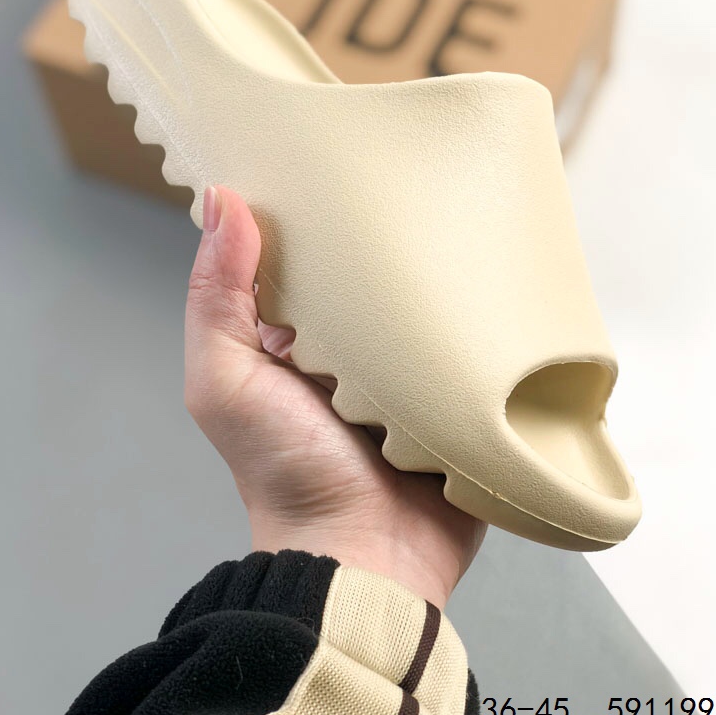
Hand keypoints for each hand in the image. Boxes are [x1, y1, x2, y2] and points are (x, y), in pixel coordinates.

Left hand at [184, 186, 486, 607]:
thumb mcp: (227, 378)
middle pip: (369, 277)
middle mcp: (351, 351)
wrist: (365, 556)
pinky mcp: (457, 394)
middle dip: (383, 237)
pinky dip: (481, 317)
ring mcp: (408, 372)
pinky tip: (498, 272)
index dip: (308, 213)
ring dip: (439, 274)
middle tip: (410, 175)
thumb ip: (217, 297)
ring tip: (461, 213)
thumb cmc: (284, 471)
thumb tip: (220, 200)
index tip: (329, 158)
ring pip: (425, 303)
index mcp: (294, 340)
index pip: (301, 260)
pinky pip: (474, 343)